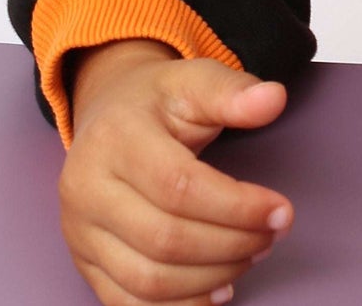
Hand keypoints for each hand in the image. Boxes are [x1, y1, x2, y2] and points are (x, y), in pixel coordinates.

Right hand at [58, 40, 292, 305]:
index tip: (281, 211)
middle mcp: (87, 189)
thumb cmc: (157, 100)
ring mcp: (80, 232)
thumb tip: (274, 98)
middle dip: (230, 245)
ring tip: (251, 256)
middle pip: (165, 240)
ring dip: (210, 278)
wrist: (106, 112)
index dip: (236, 207)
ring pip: (147, 280)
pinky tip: (217, 290)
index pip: (180, 187)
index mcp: (117, 138)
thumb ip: (234, 91)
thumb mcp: (194, 79)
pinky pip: (126, 303)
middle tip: (271, 236)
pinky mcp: (83, 261)